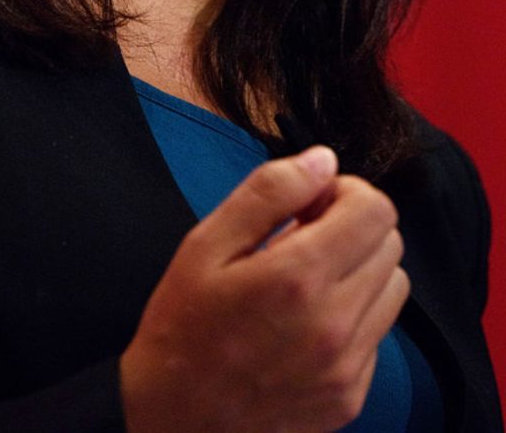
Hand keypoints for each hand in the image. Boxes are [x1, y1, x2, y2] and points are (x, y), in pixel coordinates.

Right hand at [120, 146, 408, 432]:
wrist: (174, 415)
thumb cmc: (181, 326)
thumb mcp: (203, 246)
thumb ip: (266, 194)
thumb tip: (322, 161)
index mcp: (295, 278)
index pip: (374, 210)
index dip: (345, 193)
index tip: (310, 204)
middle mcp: (335, 322)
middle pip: (390, 244)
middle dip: (352, 228)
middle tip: (300, 240)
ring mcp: (349, 363)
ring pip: (394, 288)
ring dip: (360, 271)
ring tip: (307, 282)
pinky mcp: (353, 392)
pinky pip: (378, 334)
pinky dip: (353, 316)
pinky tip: (305, 323)